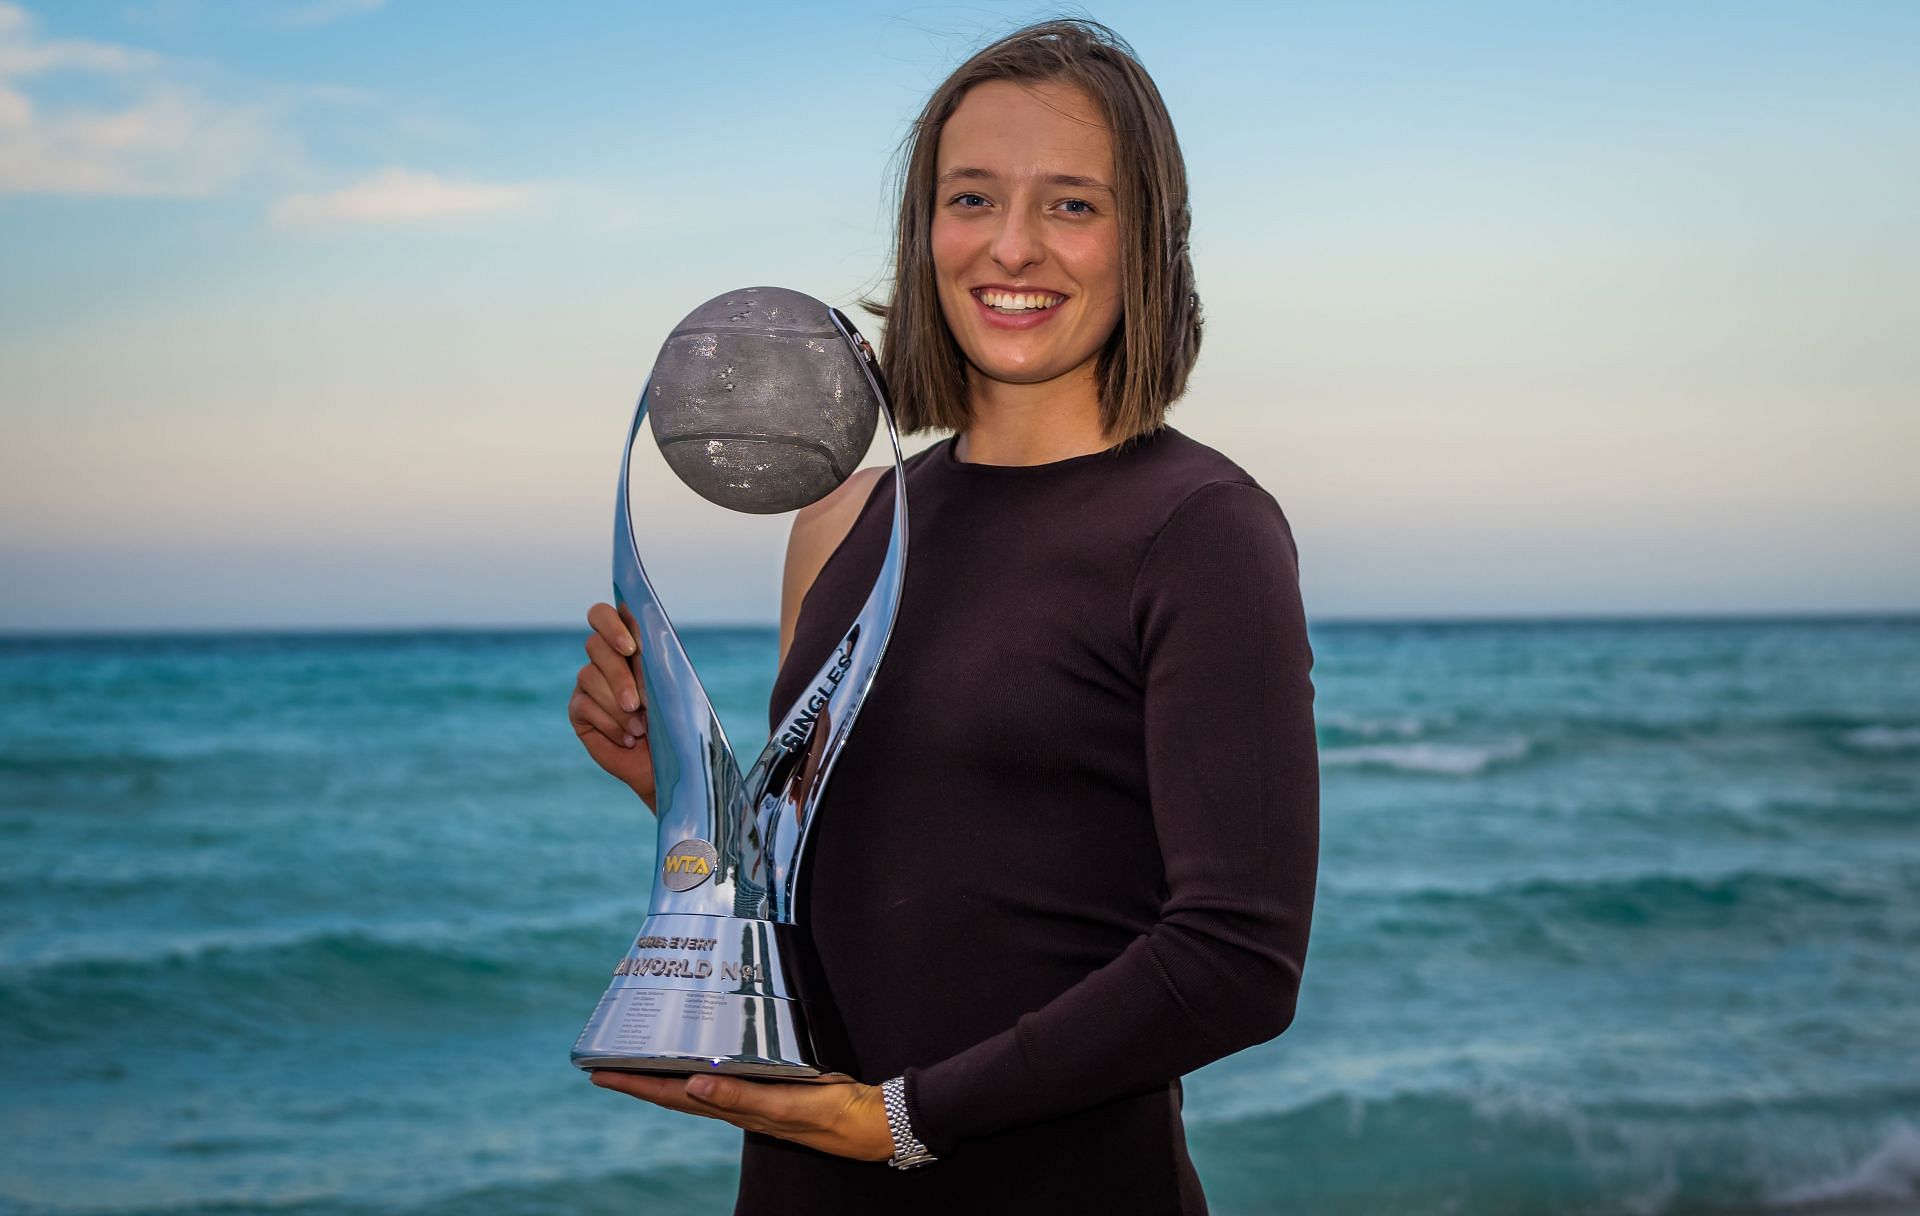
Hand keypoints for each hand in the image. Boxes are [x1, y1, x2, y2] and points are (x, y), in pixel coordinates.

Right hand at [568, 601, 655, 811]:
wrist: (667, 762)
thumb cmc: (674, 720)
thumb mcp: (670, 689)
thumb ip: (654, 664)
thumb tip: (638, 652)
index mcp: (627, 644)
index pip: (604, 615)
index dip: (611, 624)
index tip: (630, 647)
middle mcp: (604, 659)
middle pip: (594, 645)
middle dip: (619, 676)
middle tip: (638, 702)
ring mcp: (588, 683)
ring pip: (588, 677)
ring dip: (618, 706)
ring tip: (641, 728)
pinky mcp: (578, 709)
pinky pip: (584, 706)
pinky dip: (610, 724)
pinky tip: (628, 738)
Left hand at [589, 1071, 894, 1162]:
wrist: (874, 1122)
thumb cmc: (832, 1117)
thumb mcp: (786, 1106)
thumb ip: (742, 1097)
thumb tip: (693, 1085)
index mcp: (734, 1110)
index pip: (673, 1096)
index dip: (636, 1085)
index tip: (599, 1074)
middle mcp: (737, 1105)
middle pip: (677, 1092)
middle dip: (642, 1078)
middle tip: (607, 1062)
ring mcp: (755, 1097)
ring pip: (698, 1085)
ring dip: (668, 1074)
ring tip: (644, 1057)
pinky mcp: (774, 1086)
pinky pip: (727, 1076)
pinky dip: (705, 1066)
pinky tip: (705, 1055)